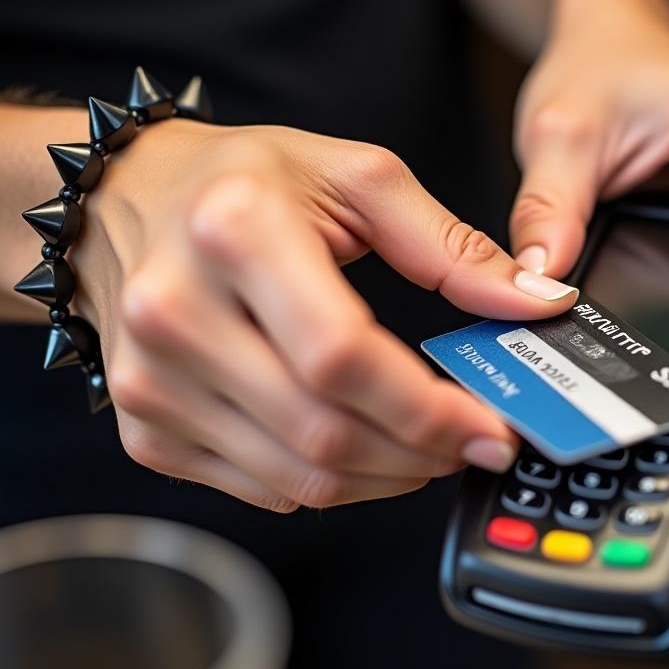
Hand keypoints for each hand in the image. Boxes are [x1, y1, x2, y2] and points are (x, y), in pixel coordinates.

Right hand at [72, 122, 577, 511]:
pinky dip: (330, 482)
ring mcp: (153, 382)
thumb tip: (535, 303)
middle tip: (471, 441)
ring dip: (385, 476)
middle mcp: (177, 313)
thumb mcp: (358, 179)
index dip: (427, 411)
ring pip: (298, 477)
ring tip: (425, 445)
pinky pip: (264, 489)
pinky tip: (358, 445)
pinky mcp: (147, 428)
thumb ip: (452, 247)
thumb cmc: (245, 182)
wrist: (133, 201)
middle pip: (323, 432)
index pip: (343, 356)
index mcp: (235, 232)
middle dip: (420, 454)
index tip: (491, 430)